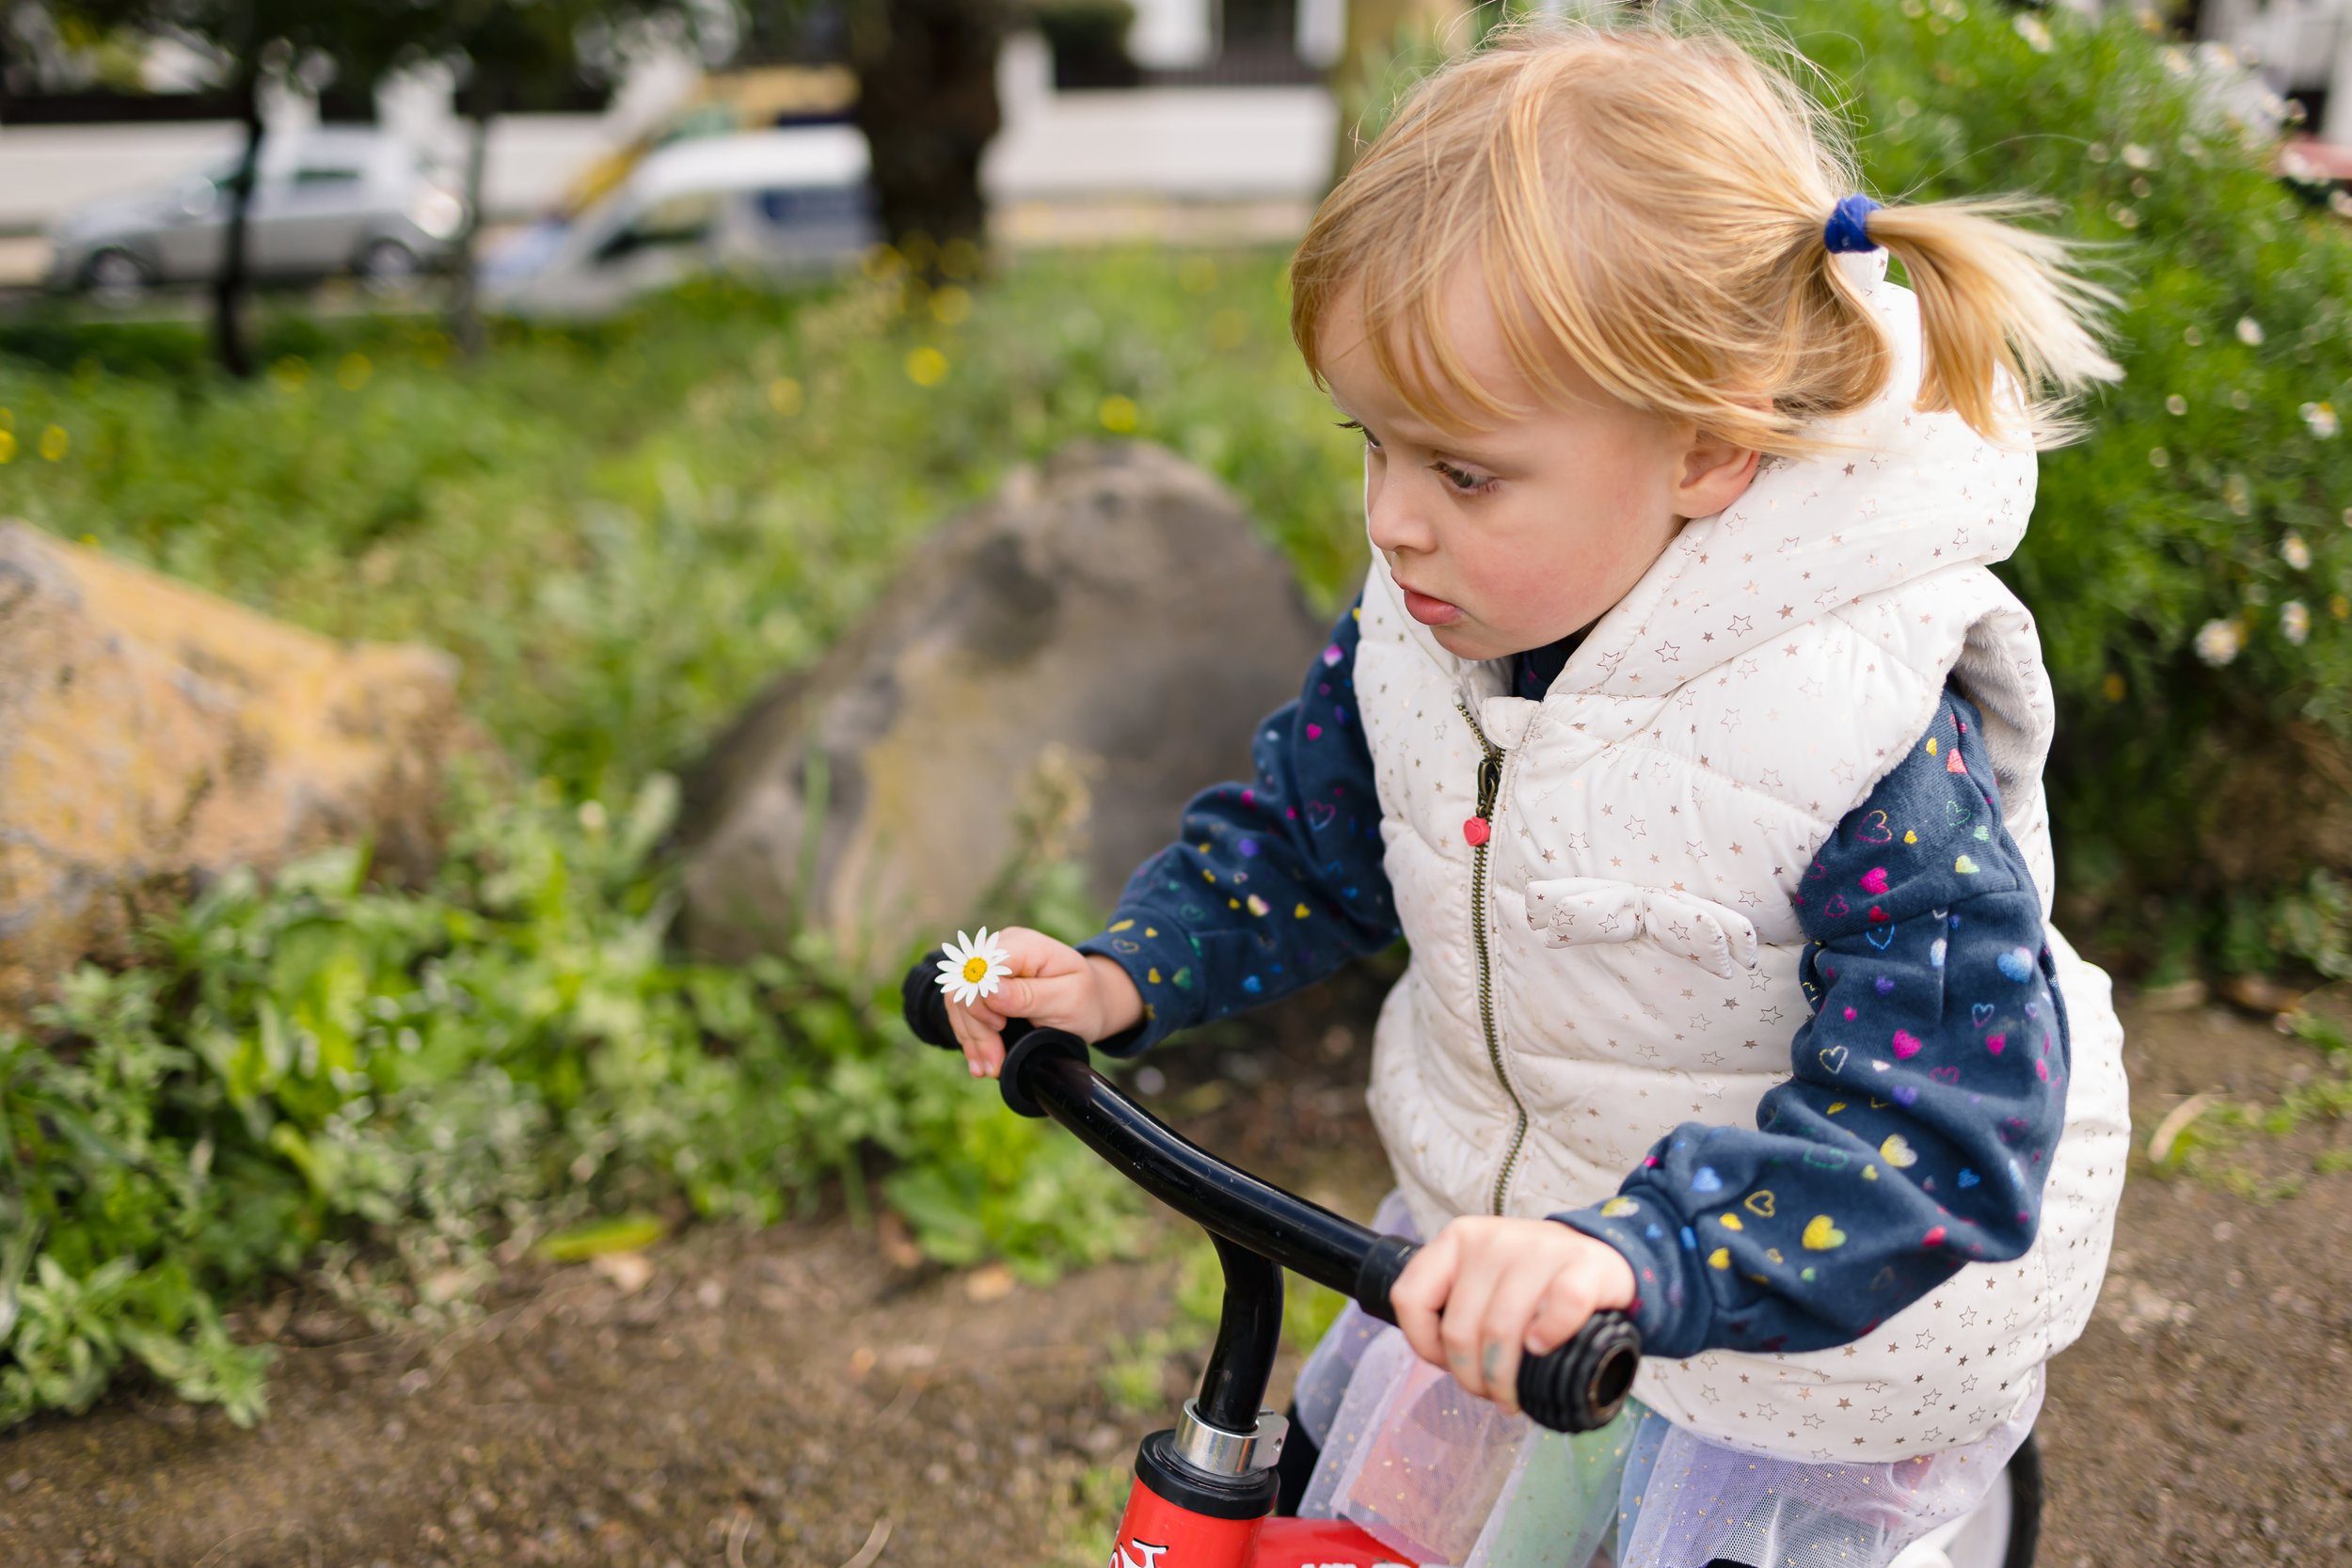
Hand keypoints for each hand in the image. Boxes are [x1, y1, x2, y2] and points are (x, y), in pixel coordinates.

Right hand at [944, 926, 1144, 1078]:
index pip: (983, 966)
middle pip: (966, 984)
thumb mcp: (1067, 1000)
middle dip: (976, 1028)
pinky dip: (970, 1035)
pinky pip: (962, 1008)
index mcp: (1026, 945)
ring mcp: (989, 964)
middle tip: (993, 1062)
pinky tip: (979, 1060)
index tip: (1000, 1029)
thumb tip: (989, 990)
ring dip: (971, 1037)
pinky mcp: (983, 983)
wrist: (1090, 1003)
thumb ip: (1029, 995)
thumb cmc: (1084, 1000)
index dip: (982, 999)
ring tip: (986, 1068)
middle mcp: (1001, 948)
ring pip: (958, 999)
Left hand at [1389, 1216, 1637, 1414]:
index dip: (1423, 1344)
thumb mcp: (1483, 1279)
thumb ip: (1456, 1305)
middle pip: (1460, 1329)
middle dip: (1471, 1377)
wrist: (1601, 1256)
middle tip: (1490, 1394)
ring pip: (1502, 1329)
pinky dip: (1549, 1339)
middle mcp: (1492, 1239)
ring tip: (1513, 1395)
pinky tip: (1543, 1351)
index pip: (1410, 1297)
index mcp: (1457, 1240)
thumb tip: (1443, 1360)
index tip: (1446, 1364)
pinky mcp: (1583, 1265)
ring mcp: (1539, 1249)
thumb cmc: (1533, 1281)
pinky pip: (1559, 1309)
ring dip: (1505, 1378)